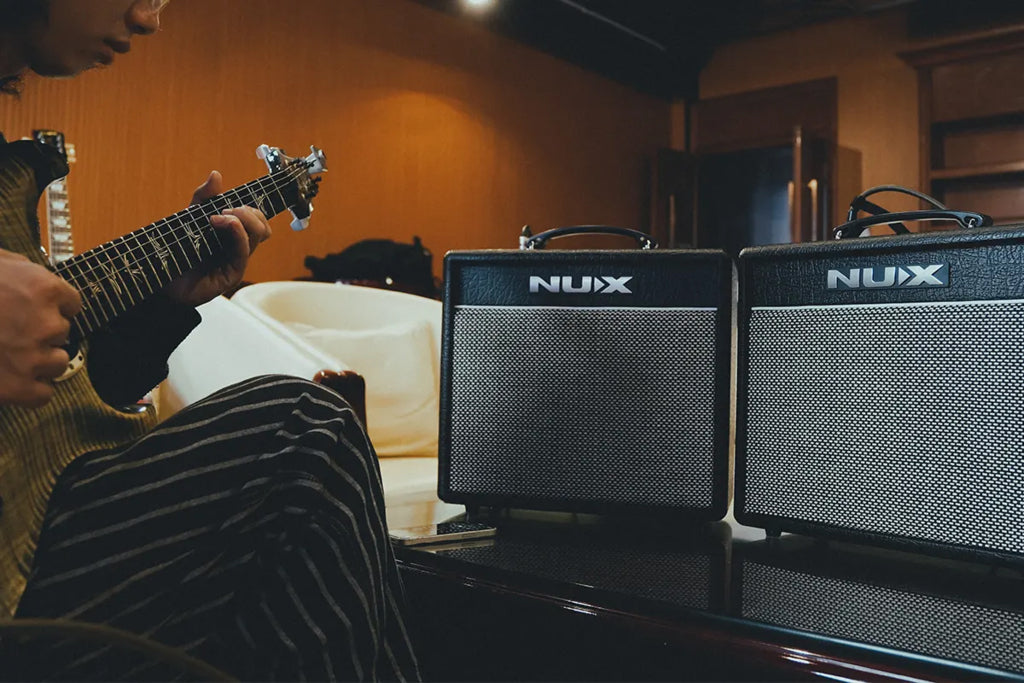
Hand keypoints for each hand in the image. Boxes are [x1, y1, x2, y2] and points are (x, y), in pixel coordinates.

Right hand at [0, 249, 82, 407]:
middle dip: (40, 332)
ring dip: (39, 360)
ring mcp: (32, 357)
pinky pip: (42, 394)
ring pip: (57, 363)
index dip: (50, 307)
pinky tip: (11, 378)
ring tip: (7, 353)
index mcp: (43, 289)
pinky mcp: (15, 386)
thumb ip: (22, 270)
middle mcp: (45, 324)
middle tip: (9, 330)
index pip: (72, 303)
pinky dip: (30, 390)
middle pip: (63, 333)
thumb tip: (31, 277)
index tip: (31, 309)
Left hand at [164, 171, 271, 306]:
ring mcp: (236, 261)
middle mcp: (237, 248)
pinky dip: (237, 232)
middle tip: (226, 209)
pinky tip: (225, 223)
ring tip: (220, 217)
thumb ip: (203, 198)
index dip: (250, 207)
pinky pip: (243, 250)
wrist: (158, 280)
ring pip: (258, 235)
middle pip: (263, 226)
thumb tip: (216, 175)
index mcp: (231, 235)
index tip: (228, 202)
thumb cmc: (174, 252)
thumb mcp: (189, 218)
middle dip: (250, 211)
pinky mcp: (231, 274)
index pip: (257, 219)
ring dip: (243, 218)